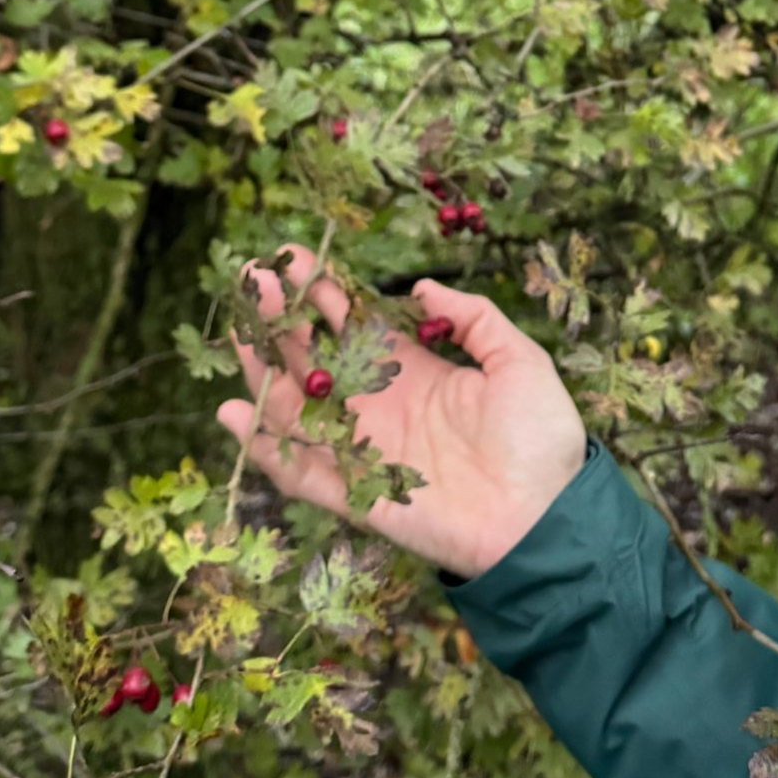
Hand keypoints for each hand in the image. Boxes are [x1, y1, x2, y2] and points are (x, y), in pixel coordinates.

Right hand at [215, 244, 588, 580]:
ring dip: (264, 371)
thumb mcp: (519, 361)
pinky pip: (301, 471)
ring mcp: (366, 450)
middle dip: (285, 319)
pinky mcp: (358, 494)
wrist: (546, 518)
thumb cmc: (540, 441)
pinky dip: (264, 448)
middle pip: (318, 358)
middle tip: (255, 280)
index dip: (325, 293)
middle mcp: (382, 407)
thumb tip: (422, 285)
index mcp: (417, 373)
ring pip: (299, 407)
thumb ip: (475, 318)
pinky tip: (232, 414)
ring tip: (240, 330)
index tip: (293, 258)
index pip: (357, 326)